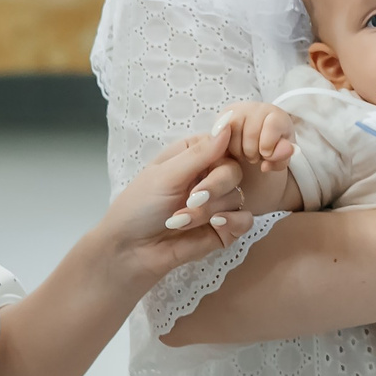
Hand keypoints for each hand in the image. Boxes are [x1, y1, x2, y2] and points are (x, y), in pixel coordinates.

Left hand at [98, 124, 253, 289]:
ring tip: (179, 222)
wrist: (129, 252)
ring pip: (236, 197)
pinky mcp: (223, 229)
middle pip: (234, 172)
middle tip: (191, 200)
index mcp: (192, 157)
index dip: (223, 154)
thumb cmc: (138, 208)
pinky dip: (232, 222)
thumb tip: (227, 123)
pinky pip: (245, 220)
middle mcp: (207, 177)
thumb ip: (200, 153)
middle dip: (214, 188)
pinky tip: (215, 225)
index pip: (222, 145)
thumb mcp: (166, 175)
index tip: (209, 167)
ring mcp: (216, 204)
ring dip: (208, 211)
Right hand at [215, 99, 298, 174]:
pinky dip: (227, 150)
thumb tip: (265, 166)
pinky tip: (236, 150)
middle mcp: (257, 108)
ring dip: (239, 153)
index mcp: (277, 115)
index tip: (267, 154)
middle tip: (256, 156)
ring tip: (246, 153)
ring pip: (233, 137)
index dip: (268, 145)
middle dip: (253, 154)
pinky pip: (220, 137)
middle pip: (251, 135)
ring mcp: (237, 110)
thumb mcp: (281, 153)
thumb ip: (280, 159)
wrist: (258, 133)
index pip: (273, 126)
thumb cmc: (273, 144)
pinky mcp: (223, 117)